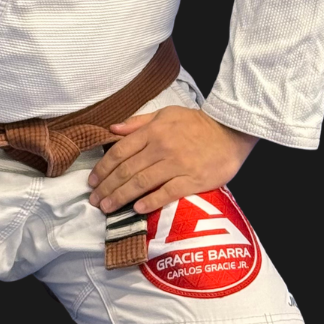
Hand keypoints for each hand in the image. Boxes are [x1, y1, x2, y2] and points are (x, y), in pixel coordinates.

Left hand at [88, 106, 257, 214]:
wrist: (231, 131)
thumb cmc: (196, 123)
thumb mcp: (165, 114)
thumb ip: (138, 123)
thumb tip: (112, 129)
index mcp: (153, 132)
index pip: (120, 152)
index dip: (103, 168)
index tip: (92, 181)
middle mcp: (161, 148)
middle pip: (127, 170)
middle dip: (107, 187)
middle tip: (94, 201)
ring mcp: (177, 165)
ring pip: (142, 182)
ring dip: (122, 197)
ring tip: (108, 208)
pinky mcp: (193, 180)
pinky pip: (167, 192)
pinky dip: (150, 201)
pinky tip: (137, 210)